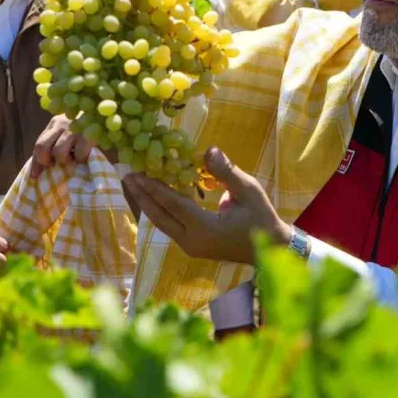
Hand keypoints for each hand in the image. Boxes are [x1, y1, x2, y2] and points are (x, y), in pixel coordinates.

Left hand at [31, 114, 93, 177]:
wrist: (110, 115)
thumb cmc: (88, 131)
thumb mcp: (69, 135)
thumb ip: (56, 146)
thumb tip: (38, 172)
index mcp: (55, 123)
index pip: (38, 144)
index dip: (36, 162)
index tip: (35, 176)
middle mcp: (62, 122)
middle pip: (42, 146)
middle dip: (47, 161)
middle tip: (57, 166)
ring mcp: (75, 128)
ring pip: (59, 152)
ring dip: (65, 161)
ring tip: (73, 159)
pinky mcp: (88, 134)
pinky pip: (79, 154)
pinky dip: (81, 159)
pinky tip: (85, 157)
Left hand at [122, 147, 290, 264]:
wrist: (270, 247)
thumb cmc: (261, 217)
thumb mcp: (249, 191)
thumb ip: (226, 172)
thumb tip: (208, 150)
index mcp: (206, 230)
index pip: (175, 205)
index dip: (156, 188)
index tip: (138, 173)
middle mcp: (193, 242)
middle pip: (160, 216)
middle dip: (143, 195)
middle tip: (127, 175)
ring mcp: (191, 247)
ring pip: (162, 223)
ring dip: (148, 203)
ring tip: (134, 183)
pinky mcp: (192, 246)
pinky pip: (170, 226)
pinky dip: (160, 209)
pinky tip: (152, 195)